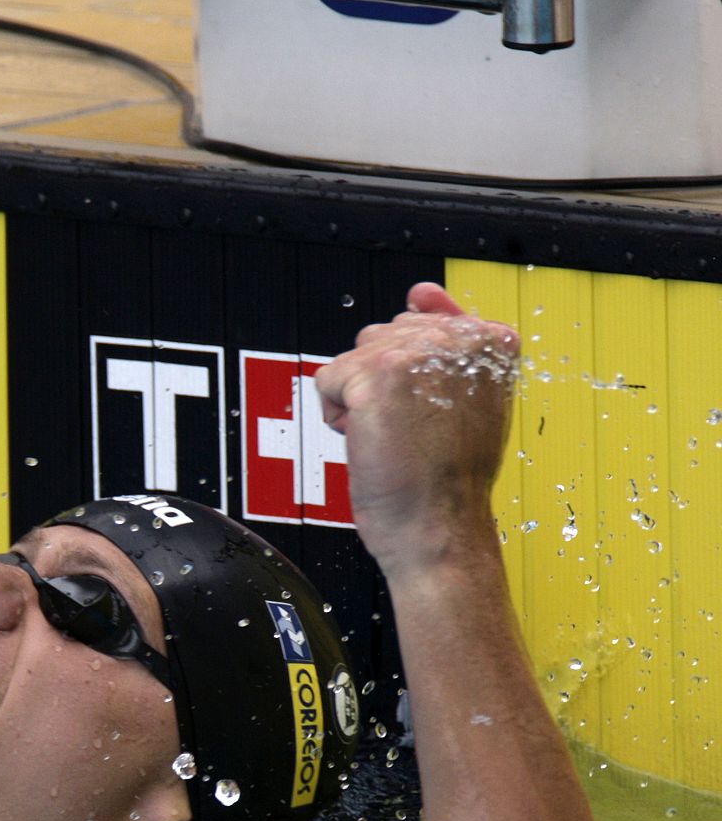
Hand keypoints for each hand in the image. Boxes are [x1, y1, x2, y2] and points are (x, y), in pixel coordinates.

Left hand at [314, 282, 517, 577]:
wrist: (440, 527)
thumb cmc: (449, 477)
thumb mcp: (467, 399)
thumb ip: (447, 340)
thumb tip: (422, 293)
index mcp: (492, 341)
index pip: (421, 319)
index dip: (410, 373)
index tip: (428, 409)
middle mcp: (459, 338)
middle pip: (382, 336)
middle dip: (381, 384)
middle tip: (412, 430)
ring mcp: (418, 354)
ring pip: (355, 356)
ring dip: (359, 398)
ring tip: (394, 434)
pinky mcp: (378, 376)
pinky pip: (329, 378)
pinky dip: (337, 414)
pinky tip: (369, 440)